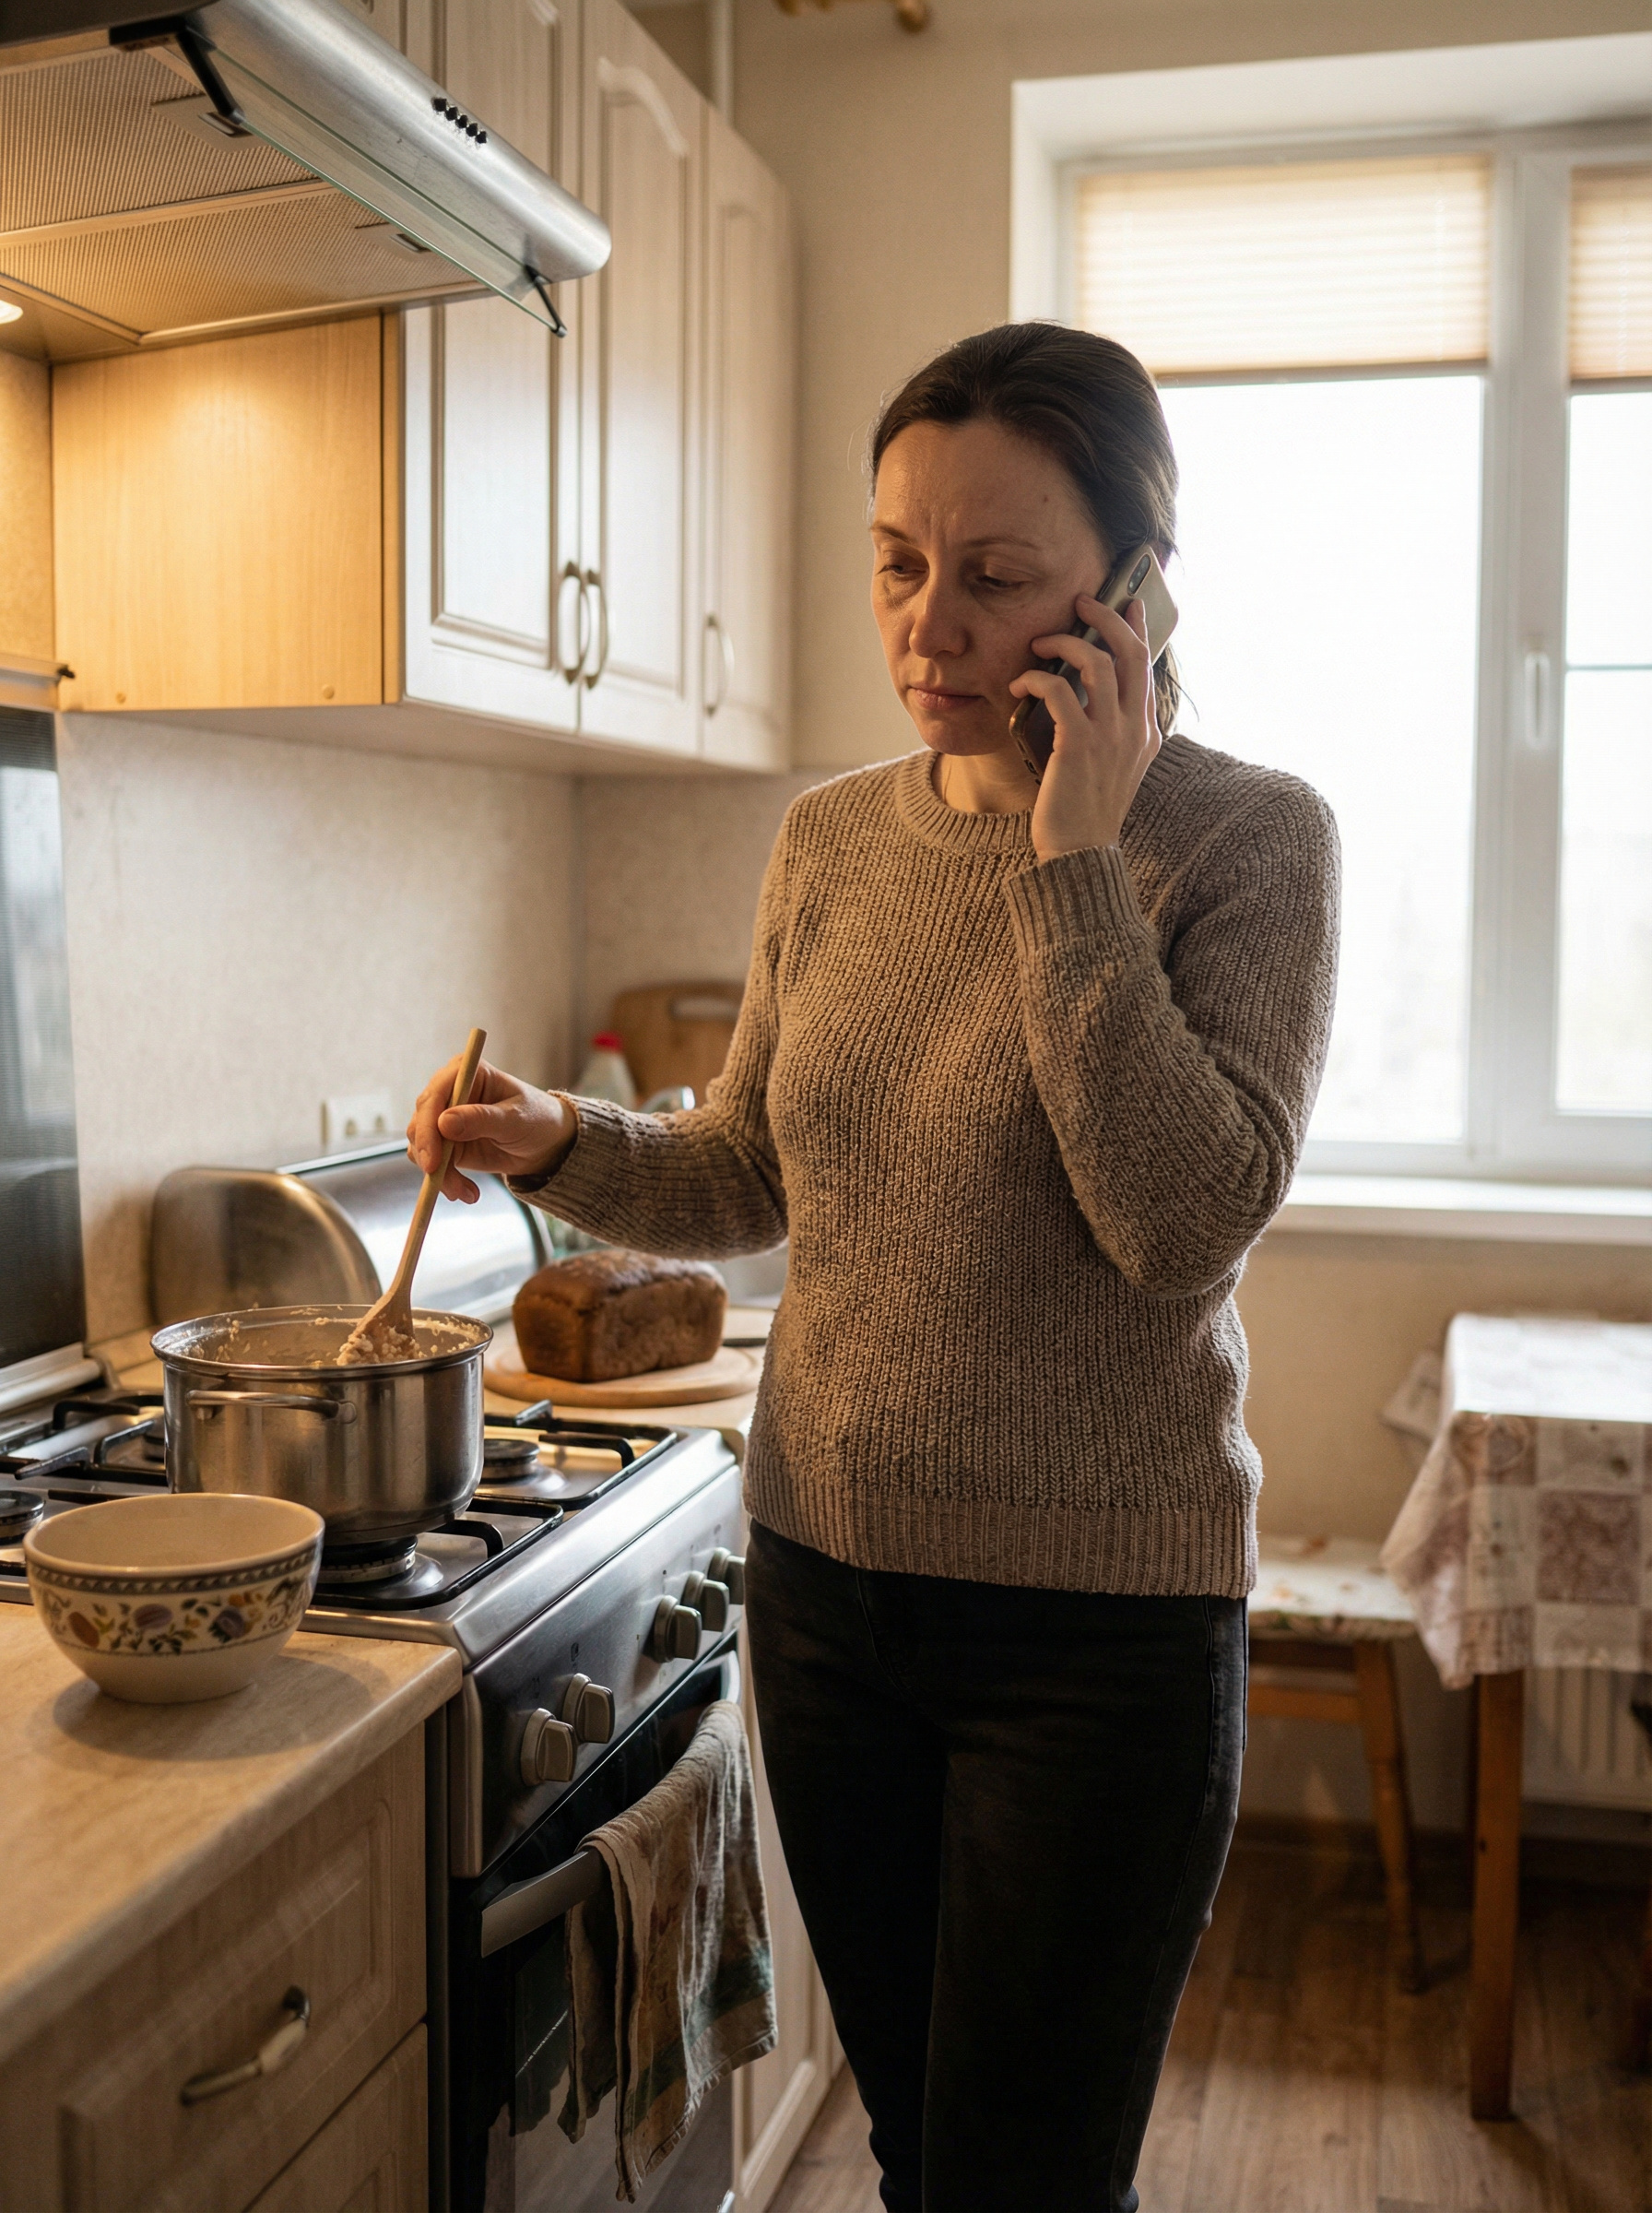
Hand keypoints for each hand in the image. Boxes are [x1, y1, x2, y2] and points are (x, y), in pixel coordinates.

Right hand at [407, 1057, 575, 1201]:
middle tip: (441, 1181)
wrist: (546, 1143)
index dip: (429, 1126)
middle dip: (429, 1155)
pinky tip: (466, 1192)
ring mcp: (443, 1117)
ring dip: (438, 1174)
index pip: (435, 1095)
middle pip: (421, 1121)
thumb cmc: (537, 1119)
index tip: (433, 1159)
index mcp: (466, 1071)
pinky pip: (430, 1162)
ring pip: (421, 1145)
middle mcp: (448, 1091)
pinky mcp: (445, 1142)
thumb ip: (482, 1119)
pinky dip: (443, 1180)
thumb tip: (444, 1122)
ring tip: (466, 1192)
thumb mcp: (515, 1119)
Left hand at [1011, 593, 1160, 861]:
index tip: (1128, 601)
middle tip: (1081, 601)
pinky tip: (1019, 685)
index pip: (1147, 666)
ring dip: (1065, 643)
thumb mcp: (1112, 767)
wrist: (1080, 854)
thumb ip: (1112, 731)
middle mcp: (1134, 729)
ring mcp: (1110, 737)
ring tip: (1039, 644)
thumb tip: (1089, 696)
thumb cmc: (1086, 812)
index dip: (1137, 628)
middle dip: (1106, 616)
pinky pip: (1059, 691)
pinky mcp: (1078, 746)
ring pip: (1097, 662)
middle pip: (1130, 652)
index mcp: (1145, 732)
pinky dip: (1037, 679)